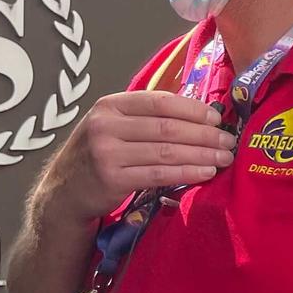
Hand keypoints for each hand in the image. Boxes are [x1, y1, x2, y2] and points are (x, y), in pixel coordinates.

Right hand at [46, 92, 236, 219]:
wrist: (64, 191)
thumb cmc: (99, 154)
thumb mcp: (114, 125)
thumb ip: (146, 116)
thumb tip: (200, 112)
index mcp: (110, 105)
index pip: (160, 102)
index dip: (193, 109)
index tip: (217, 119)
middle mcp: (106, 125)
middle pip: (168, 127)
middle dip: (204, 135)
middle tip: (228, 142)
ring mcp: (107, 153)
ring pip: (167, 151)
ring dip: (202, 155)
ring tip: (224, 158)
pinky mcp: (113, 179)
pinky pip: (159, 174)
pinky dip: (187, 173)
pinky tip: (206, 173)